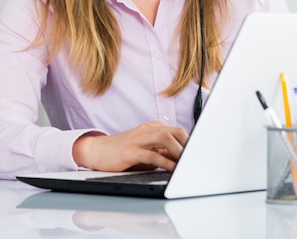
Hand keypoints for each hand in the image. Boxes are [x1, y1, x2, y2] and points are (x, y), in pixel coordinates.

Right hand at [72, 121, 188, 171]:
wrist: (97, 151)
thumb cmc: (123, 151)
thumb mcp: (145, 148)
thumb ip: (162, 151)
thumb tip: (180, 158)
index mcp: (152, 128)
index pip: (177, 131)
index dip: (190, 141)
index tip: (198, 153)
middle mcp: (147, 130)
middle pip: (174, 132)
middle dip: (188, 145)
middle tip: (195, 159)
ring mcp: (138, 139)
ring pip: (165, 139)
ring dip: (179, 151)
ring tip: (186, 163)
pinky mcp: (130, 151)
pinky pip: (152, 155)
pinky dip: (165, 162)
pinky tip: (172, 168)